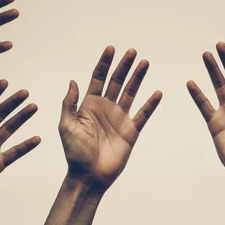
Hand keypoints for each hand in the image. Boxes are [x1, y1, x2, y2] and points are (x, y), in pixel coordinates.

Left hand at [59, 47, 161, 190]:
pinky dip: (150, 104)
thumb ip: (69, 103)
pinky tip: (157, 92)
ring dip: (137, 77)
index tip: (111, 49)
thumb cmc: (75, 153)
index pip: (98, 78)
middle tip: (131, 51)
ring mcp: (120, 118)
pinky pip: (143, 114)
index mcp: (89, 105)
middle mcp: (106, 107)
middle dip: (123, 66)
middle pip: (117, 81)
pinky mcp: (131, 130)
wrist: (89, 176)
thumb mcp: (66, 126)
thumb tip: (73, 81)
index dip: (104, 63)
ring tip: (144, 62)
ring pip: (131, 92)